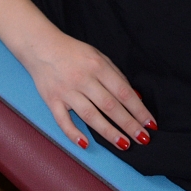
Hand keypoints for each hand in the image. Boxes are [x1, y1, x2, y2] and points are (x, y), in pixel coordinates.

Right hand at [20, 31, 155, 150]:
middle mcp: (83, 79)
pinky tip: (86, 144)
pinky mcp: (51, 100)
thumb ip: (117, 76)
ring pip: (90, 116)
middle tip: (144, 139)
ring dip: (109, 132)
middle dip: (129, 124)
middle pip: (110, 106)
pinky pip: (62, 120)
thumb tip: (137, 98)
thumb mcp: (98, 56)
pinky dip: (73, 133)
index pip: (123, 92)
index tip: (150, 124)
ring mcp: (66, 91)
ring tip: (124, 145)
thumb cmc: (73, 52)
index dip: (138, 109)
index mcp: (97, 66)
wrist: (40, 45)